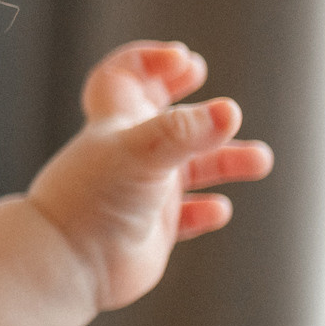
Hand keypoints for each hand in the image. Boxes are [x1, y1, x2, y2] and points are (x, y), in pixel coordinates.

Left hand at [28, 41, 273, 310]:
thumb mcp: (139, 153)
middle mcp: (130, 155)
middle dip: (194, 107)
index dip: (150, 61)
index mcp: (116, 124)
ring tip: (259, 159)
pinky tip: (216, 209)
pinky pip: (186, 216)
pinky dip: (205, 210)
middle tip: (224, 106)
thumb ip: (184, 132)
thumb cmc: (90, 201)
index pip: (125, 77)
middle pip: (165, 117)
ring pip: (191, 168)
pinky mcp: (152, 230)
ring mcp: (142, 191)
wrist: (66, 265)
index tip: (184, 61)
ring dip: (227, 160)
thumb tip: (230, 112)